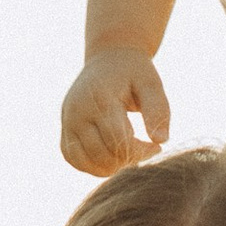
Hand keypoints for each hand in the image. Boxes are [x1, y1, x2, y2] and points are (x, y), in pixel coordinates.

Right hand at [61, 45, 171, 173]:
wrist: (108, 58)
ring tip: (129, 154)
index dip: (140, 151)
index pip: (118, 140)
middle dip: (127, 160)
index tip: (157, 147)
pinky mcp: (64, 128)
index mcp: (100, 98)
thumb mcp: (151, 84)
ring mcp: (67, 120)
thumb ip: (158, 111)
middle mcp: (78, 110)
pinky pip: (72, 158)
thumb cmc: (134, 73)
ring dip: (109, 167)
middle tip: (145, 150)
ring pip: (82, 161)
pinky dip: (91, 166)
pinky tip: (112, 158)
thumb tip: (161, 141)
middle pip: (100, 154)